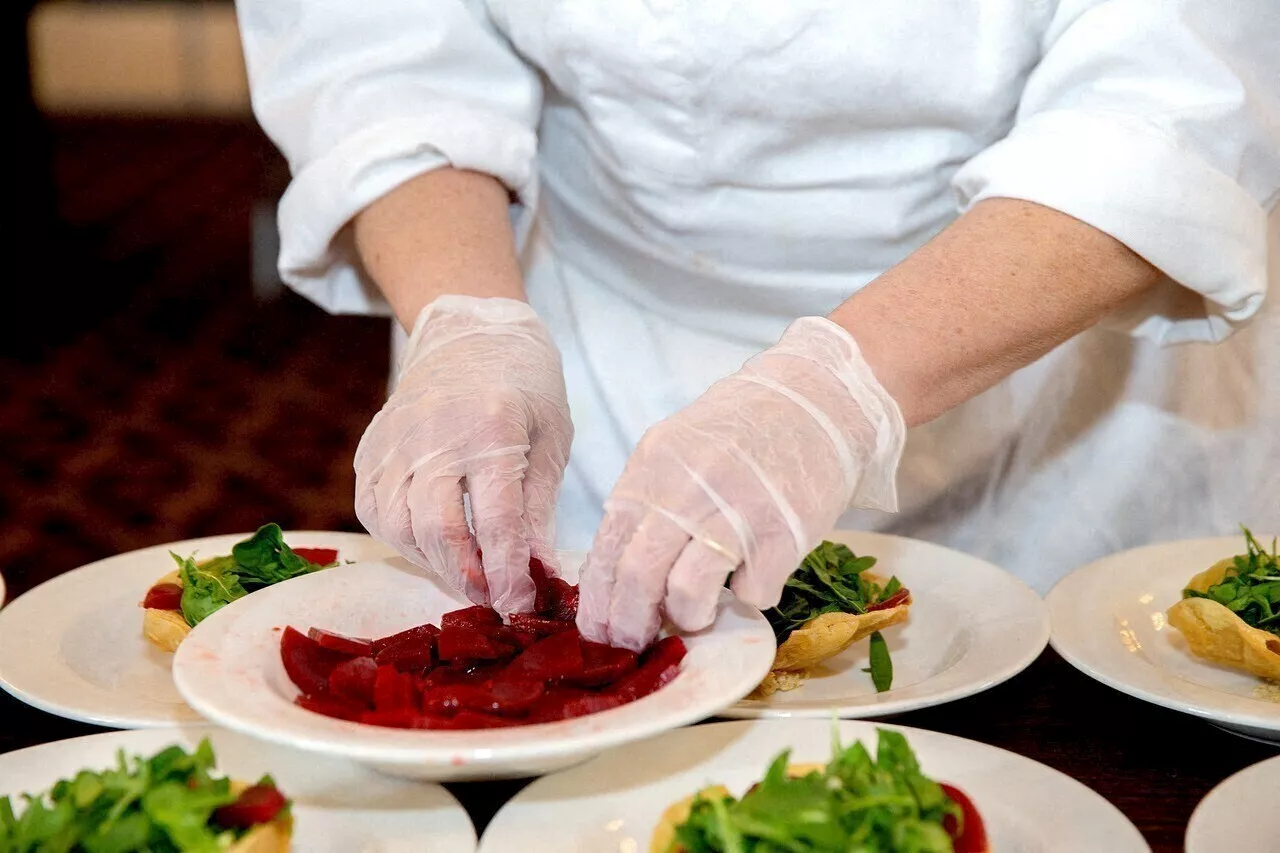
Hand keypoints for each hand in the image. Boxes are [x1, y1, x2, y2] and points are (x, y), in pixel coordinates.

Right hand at [355, 296, 571, 612]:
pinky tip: (432, 544)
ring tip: (467, 573)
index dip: (506, 574)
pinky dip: (403, 540)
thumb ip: (539, 511)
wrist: (470, 331)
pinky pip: (375, 512)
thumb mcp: (551, 439)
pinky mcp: (369, 450)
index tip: (520, 606)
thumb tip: (539, 578)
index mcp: (491, 428)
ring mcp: (394, 442)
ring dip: (434, 564)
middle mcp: (434, 435)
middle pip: (439, 532)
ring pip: (400, 529)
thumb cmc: (524, 386)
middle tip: (493, 600)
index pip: (496, 521)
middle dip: (468, 579)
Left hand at [576, 317, 904, 650]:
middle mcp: (686, 491)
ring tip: (698, 615)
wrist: (816, 399)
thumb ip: (647, 499)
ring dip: (689, 617)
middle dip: (630, 625)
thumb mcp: (676, 448)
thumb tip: (618, 571)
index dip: (598, 601)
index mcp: (651, 470)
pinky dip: (751, 596)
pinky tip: (755, 577)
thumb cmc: (743, 430)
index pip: (607, 548)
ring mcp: (735, 512)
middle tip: (636, 643)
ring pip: (688, 592)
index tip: (598, 631)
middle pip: (638, 576)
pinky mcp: (781, 534)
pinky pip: (753, 592)